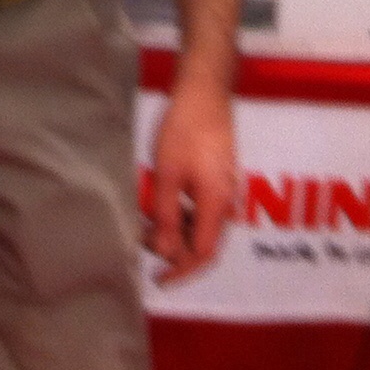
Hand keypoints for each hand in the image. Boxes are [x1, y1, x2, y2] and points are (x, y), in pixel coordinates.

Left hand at [146, 80, 237, 284]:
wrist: (205, 90)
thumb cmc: (184, 128)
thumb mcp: (167, 173)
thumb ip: (165, 215)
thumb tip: (165, 253)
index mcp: (217, 204)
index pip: (204, 254)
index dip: (182, 270)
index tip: (159, 279)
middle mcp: (226, 201)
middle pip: (204, 242)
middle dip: (174, 250)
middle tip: (143, 242)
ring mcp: (225, 189)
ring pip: (201, 225)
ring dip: (175, 231)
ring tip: (145, 225)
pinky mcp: (219, 178)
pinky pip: (202, 209)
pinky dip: (181, 214)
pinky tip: (159, 206)